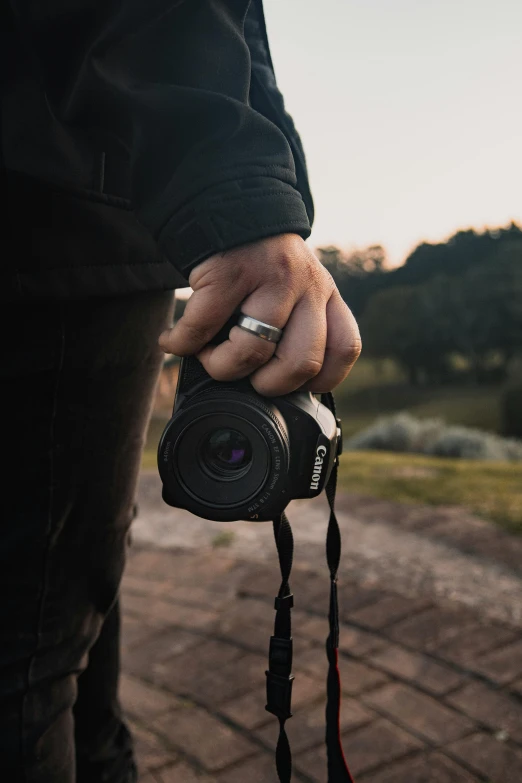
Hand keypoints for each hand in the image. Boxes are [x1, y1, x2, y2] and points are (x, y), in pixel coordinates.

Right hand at [159, 234, 360, 395]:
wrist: (226, 202)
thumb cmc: (256, 264)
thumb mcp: (296, 288)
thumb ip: (297, 325)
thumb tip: (267, 383)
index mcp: (327, 294)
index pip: (344, 349)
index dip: (318, 379)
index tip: (289, 383)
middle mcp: (308, 285)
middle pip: (302, 362)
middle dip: (267, 385)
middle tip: (245, 376)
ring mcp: (270, 277)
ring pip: (253, 351)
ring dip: (222, 366)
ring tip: (206, 356)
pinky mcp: (229, 271)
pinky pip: (202, 327)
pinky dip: (181, 344)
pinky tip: (173, 342)